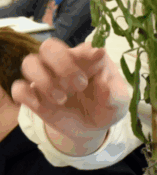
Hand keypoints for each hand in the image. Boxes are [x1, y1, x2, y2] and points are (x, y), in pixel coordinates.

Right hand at [11, 38, 130, 150]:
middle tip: (80, 85)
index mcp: (88, 59)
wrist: (92, 128)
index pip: (83, 46)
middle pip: (50, 47)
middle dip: (62, 63)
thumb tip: (103, 80)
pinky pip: (18, 88)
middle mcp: (65, 63)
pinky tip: (42, 106)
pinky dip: (27, 96)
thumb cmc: (107, 107)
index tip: (97, 61)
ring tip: (63, 99)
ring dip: (44, 79)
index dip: (87, 52)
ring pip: (29, 63)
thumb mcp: (119, 103)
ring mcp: (47, 78)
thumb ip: (114, 93)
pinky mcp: (35, 95)